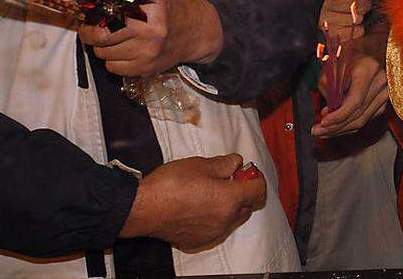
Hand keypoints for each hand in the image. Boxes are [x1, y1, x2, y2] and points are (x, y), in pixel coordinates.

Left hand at [79, 0, 221, 75]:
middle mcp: (149, 27)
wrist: (200, 31)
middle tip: (92, 29)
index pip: (105, 9)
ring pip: (102, 53)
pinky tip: (126, 51)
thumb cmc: (172, 8)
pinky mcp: (146, 67)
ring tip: (118, 39)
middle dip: (90, 33)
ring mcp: (147, 50)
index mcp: (149, 2)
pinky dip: (114, 61)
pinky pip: (113, 67)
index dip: (90, 13)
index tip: (88, 14)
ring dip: (104, 47)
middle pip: (99, 35)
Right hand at [119, 153, 265, 250]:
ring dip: (230, 205)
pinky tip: (200, 206)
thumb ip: (225, 164)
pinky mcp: (199, 240)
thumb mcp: (201, 165)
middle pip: (248, 206)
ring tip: (211, 191)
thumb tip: (236, 163)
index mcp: (230, 199)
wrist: (142, 208)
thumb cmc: (170, 185)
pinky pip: (216, 228)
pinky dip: (215, 217)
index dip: (255, 177)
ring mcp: (212, 233)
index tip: (246, 171)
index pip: (259, 190)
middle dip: (244, 191)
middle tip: (229, 178)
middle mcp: (225, 220)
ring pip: (233, 218)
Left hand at [312, 54, 388, 137]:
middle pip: (359, 113)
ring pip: (362, 120)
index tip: (323, 122)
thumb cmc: (343, 61)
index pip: (356, 100)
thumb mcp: (330, 71)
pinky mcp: (383, 103)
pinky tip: (336, 127)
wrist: (359, 56)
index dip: (339, 115)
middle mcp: (381, 81)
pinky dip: (349, 125)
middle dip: (336, 126)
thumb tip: (328, 114)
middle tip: (317, 131)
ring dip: (341, 129)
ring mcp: (385, 93)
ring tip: (323, 131)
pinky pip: (365, 119)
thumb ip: (328, 92)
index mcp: (369, 69)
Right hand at [321, 0, 377, 43]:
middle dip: (363, 4)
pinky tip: (352, 24)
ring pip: (353, 19)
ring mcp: (323, 20)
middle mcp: (322, 4)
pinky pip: (352, 32)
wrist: (313, 14)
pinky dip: (357, 29)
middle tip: (363, 4)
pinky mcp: (328, 34)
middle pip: (352, 5)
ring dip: (360, 16)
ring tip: (356, 14)